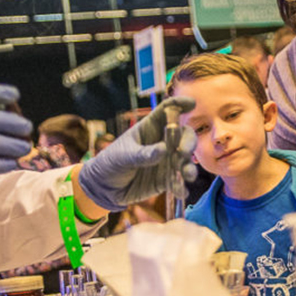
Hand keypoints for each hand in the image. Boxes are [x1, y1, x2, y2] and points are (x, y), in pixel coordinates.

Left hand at [77, 97, 197, 210]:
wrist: (104, 188)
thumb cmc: (110, 163)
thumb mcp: (122, 156)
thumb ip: (142, 154)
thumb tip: (163, 150)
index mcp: (149, 128)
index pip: (167, 110)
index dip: (179, 104)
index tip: (191, 104)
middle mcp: (162, 142)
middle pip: (183, 136)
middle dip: (188, 141)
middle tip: (184, 152)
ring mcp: (165, 161)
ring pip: (184, 160)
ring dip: (189, 167)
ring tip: (188, 175)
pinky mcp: (165, 180)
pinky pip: (177, 182)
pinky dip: (181, 187)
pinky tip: (181, 192)